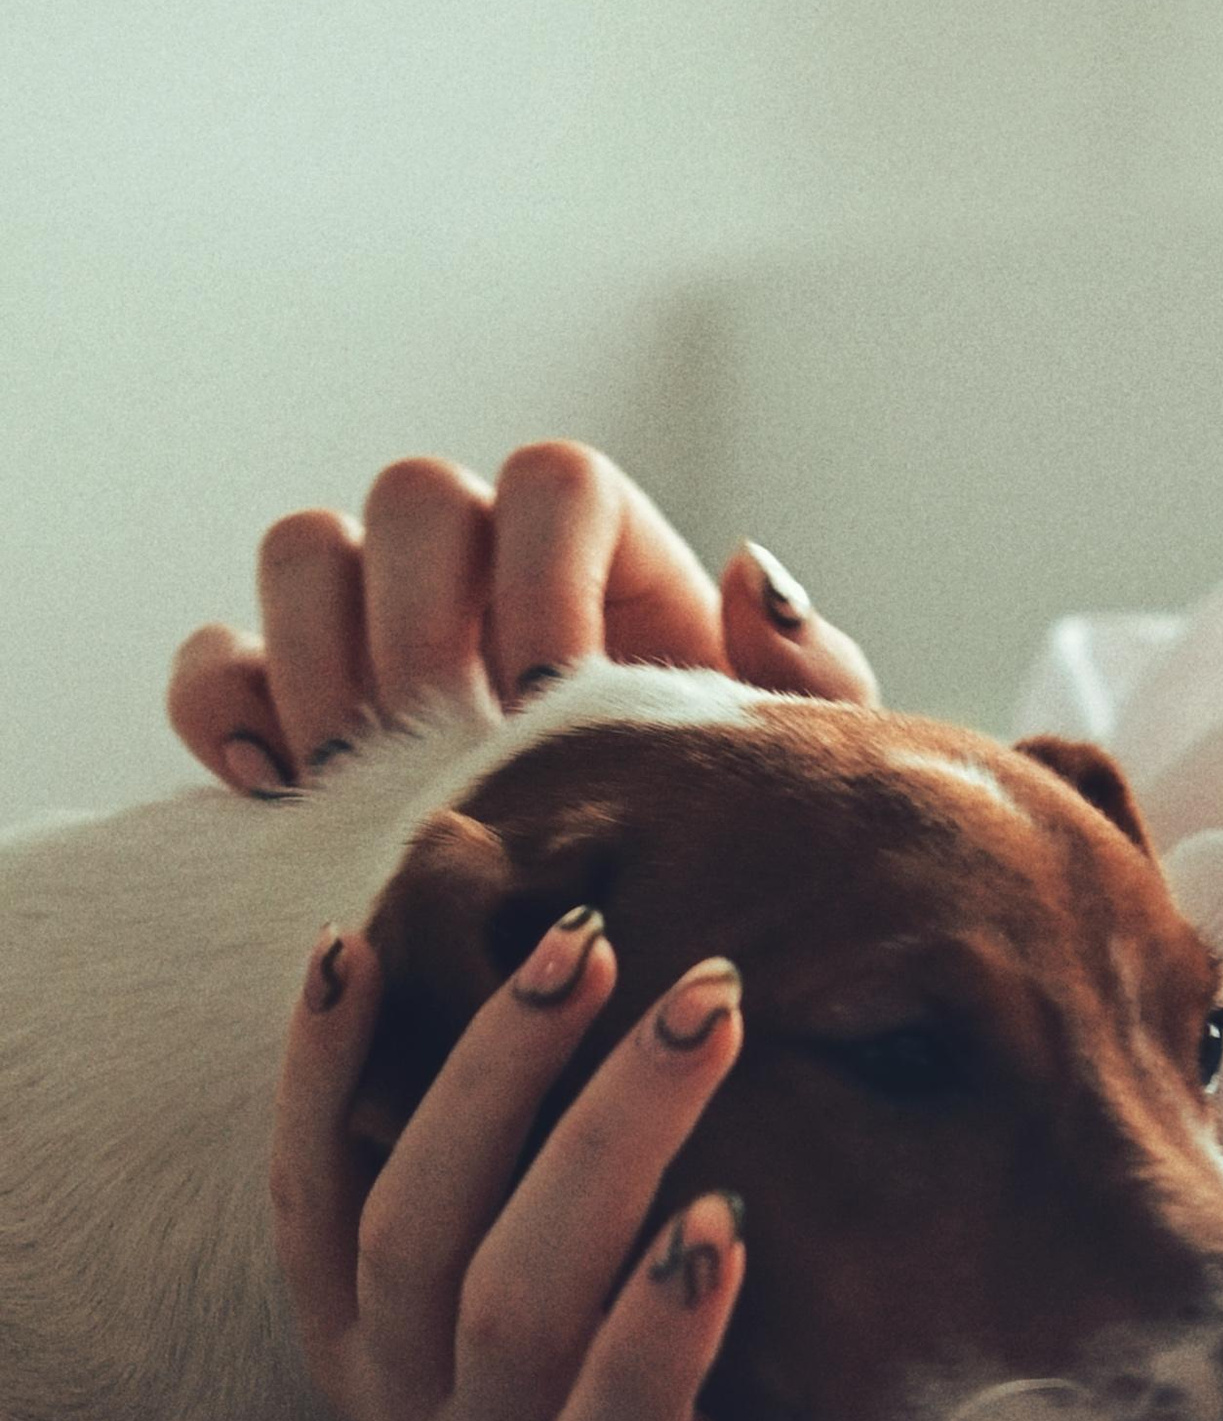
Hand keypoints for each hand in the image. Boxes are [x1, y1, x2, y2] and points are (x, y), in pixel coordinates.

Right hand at [167, 440, 879, 794]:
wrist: (637, 938)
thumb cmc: (721, 833)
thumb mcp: (784, 771)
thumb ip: (804, 678)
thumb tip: (752, 569)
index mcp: (605, 559)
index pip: (553, 481)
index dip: (543, 572)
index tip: (552, 696)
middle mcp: (482, 567)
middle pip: (416, 498)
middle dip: (423, 622)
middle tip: (449, 752)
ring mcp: (373, 625)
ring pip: (306, 551)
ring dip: (322, 660)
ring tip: (363, 787)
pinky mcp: (290, 703)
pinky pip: (220, 662)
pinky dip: (224, 707)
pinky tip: (275, 790)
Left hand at [277, 900, 919, 1420]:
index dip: (658, 1337)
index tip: (728, 1215)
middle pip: (513, 1294)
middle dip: (608, 1138)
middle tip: (710, 1001)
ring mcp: (381, 1372)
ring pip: (408, 1220)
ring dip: (494, 1072)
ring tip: (584, 945)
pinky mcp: (322, 1311)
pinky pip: (300, 1184)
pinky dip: (318, 1069)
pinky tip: (356, 948)